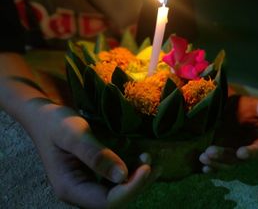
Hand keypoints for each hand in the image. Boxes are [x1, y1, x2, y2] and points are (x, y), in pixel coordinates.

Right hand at [29, 100, 159, 207]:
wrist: (46, 117)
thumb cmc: (55, 123)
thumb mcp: (72, 134)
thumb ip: (95, 154)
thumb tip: (122, 176)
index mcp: (70, 188)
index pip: (106, 203)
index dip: (129, 190)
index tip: (146, 168)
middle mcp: (80, 192)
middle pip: (115, 200)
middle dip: (137, 184)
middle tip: (151, 161)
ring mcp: (88, 184)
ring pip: (119, 191)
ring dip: (138, 179)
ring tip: (151, 159)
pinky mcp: (95, 175)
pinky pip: (117, 180)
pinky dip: (133, 171)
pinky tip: (143, 157)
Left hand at [199, 89, 257, 172]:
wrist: (221, 105)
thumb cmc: (241, 105)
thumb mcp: (256, 106)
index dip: (252, 152)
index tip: (242, 153)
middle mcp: (246, 150)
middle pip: (238, 159)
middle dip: (225, 157)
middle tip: (210, 151)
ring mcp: (231, 154)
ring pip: (226, 164)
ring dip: (216, 163)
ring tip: (204, 156)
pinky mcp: (219, 157)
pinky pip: (216, 166)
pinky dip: (210, 168)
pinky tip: (203, 166)